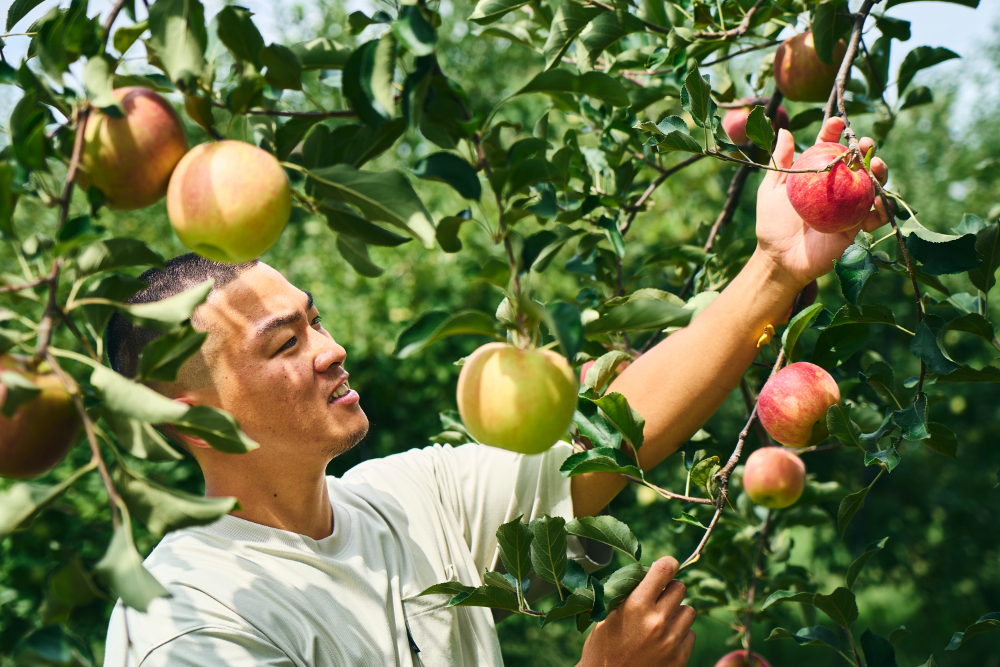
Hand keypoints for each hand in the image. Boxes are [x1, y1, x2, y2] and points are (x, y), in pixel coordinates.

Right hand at [578, 557, 695, 666]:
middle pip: (680, 588)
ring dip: (678, 612)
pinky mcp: (679, 658)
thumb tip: (649, 573)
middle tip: (660, 597)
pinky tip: (664, 640)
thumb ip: (629, 593)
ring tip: (662, 620)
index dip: (667, 564)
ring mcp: (671, 641)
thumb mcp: (607, 615)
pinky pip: (691, 634)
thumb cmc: (602, 647)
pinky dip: (680, 634)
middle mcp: (657, 621)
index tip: (667, 565)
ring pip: (689, 611)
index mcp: (636, 605)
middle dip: (670, 589)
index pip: (664, 570)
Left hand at [755, 117, 889, 288]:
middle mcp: (838, 189)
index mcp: (819, 176)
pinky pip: (875, 217)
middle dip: (865, 150)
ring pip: (872, 186)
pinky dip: (883, 208)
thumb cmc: (772, 224)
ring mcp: (850, 208)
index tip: (836, 122)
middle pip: (858, 164)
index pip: (830, 148)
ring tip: (877, 164)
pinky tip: (880, 199)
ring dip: (879, 173)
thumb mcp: (772, 190)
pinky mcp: (856, 229)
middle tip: (864, 142)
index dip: (834, 133)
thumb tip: (784, 130)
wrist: (778, 258)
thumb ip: (780, 162)